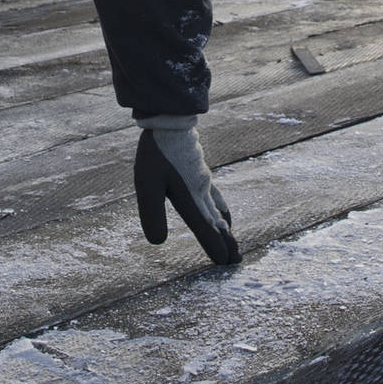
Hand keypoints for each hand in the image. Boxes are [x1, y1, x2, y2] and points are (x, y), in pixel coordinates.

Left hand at [134, 122, 239, 265]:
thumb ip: (152, 213)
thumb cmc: (156, 153)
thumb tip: (158, 243)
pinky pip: (216, 196)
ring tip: (231, 236)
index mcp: (191, 198)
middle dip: (226, 241)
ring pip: (219, 209)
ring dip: (225, 226)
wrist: (170, 121)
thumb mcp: (147, 184)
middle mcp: (202, 192)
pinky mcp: (200, 171)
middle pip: (217, 222)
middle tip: (235, 260)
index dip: (215, 246)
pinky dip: (222, 209)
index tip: (225, 263)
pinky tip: (222, 210)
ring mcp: (203, 180)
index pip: (206, 228)